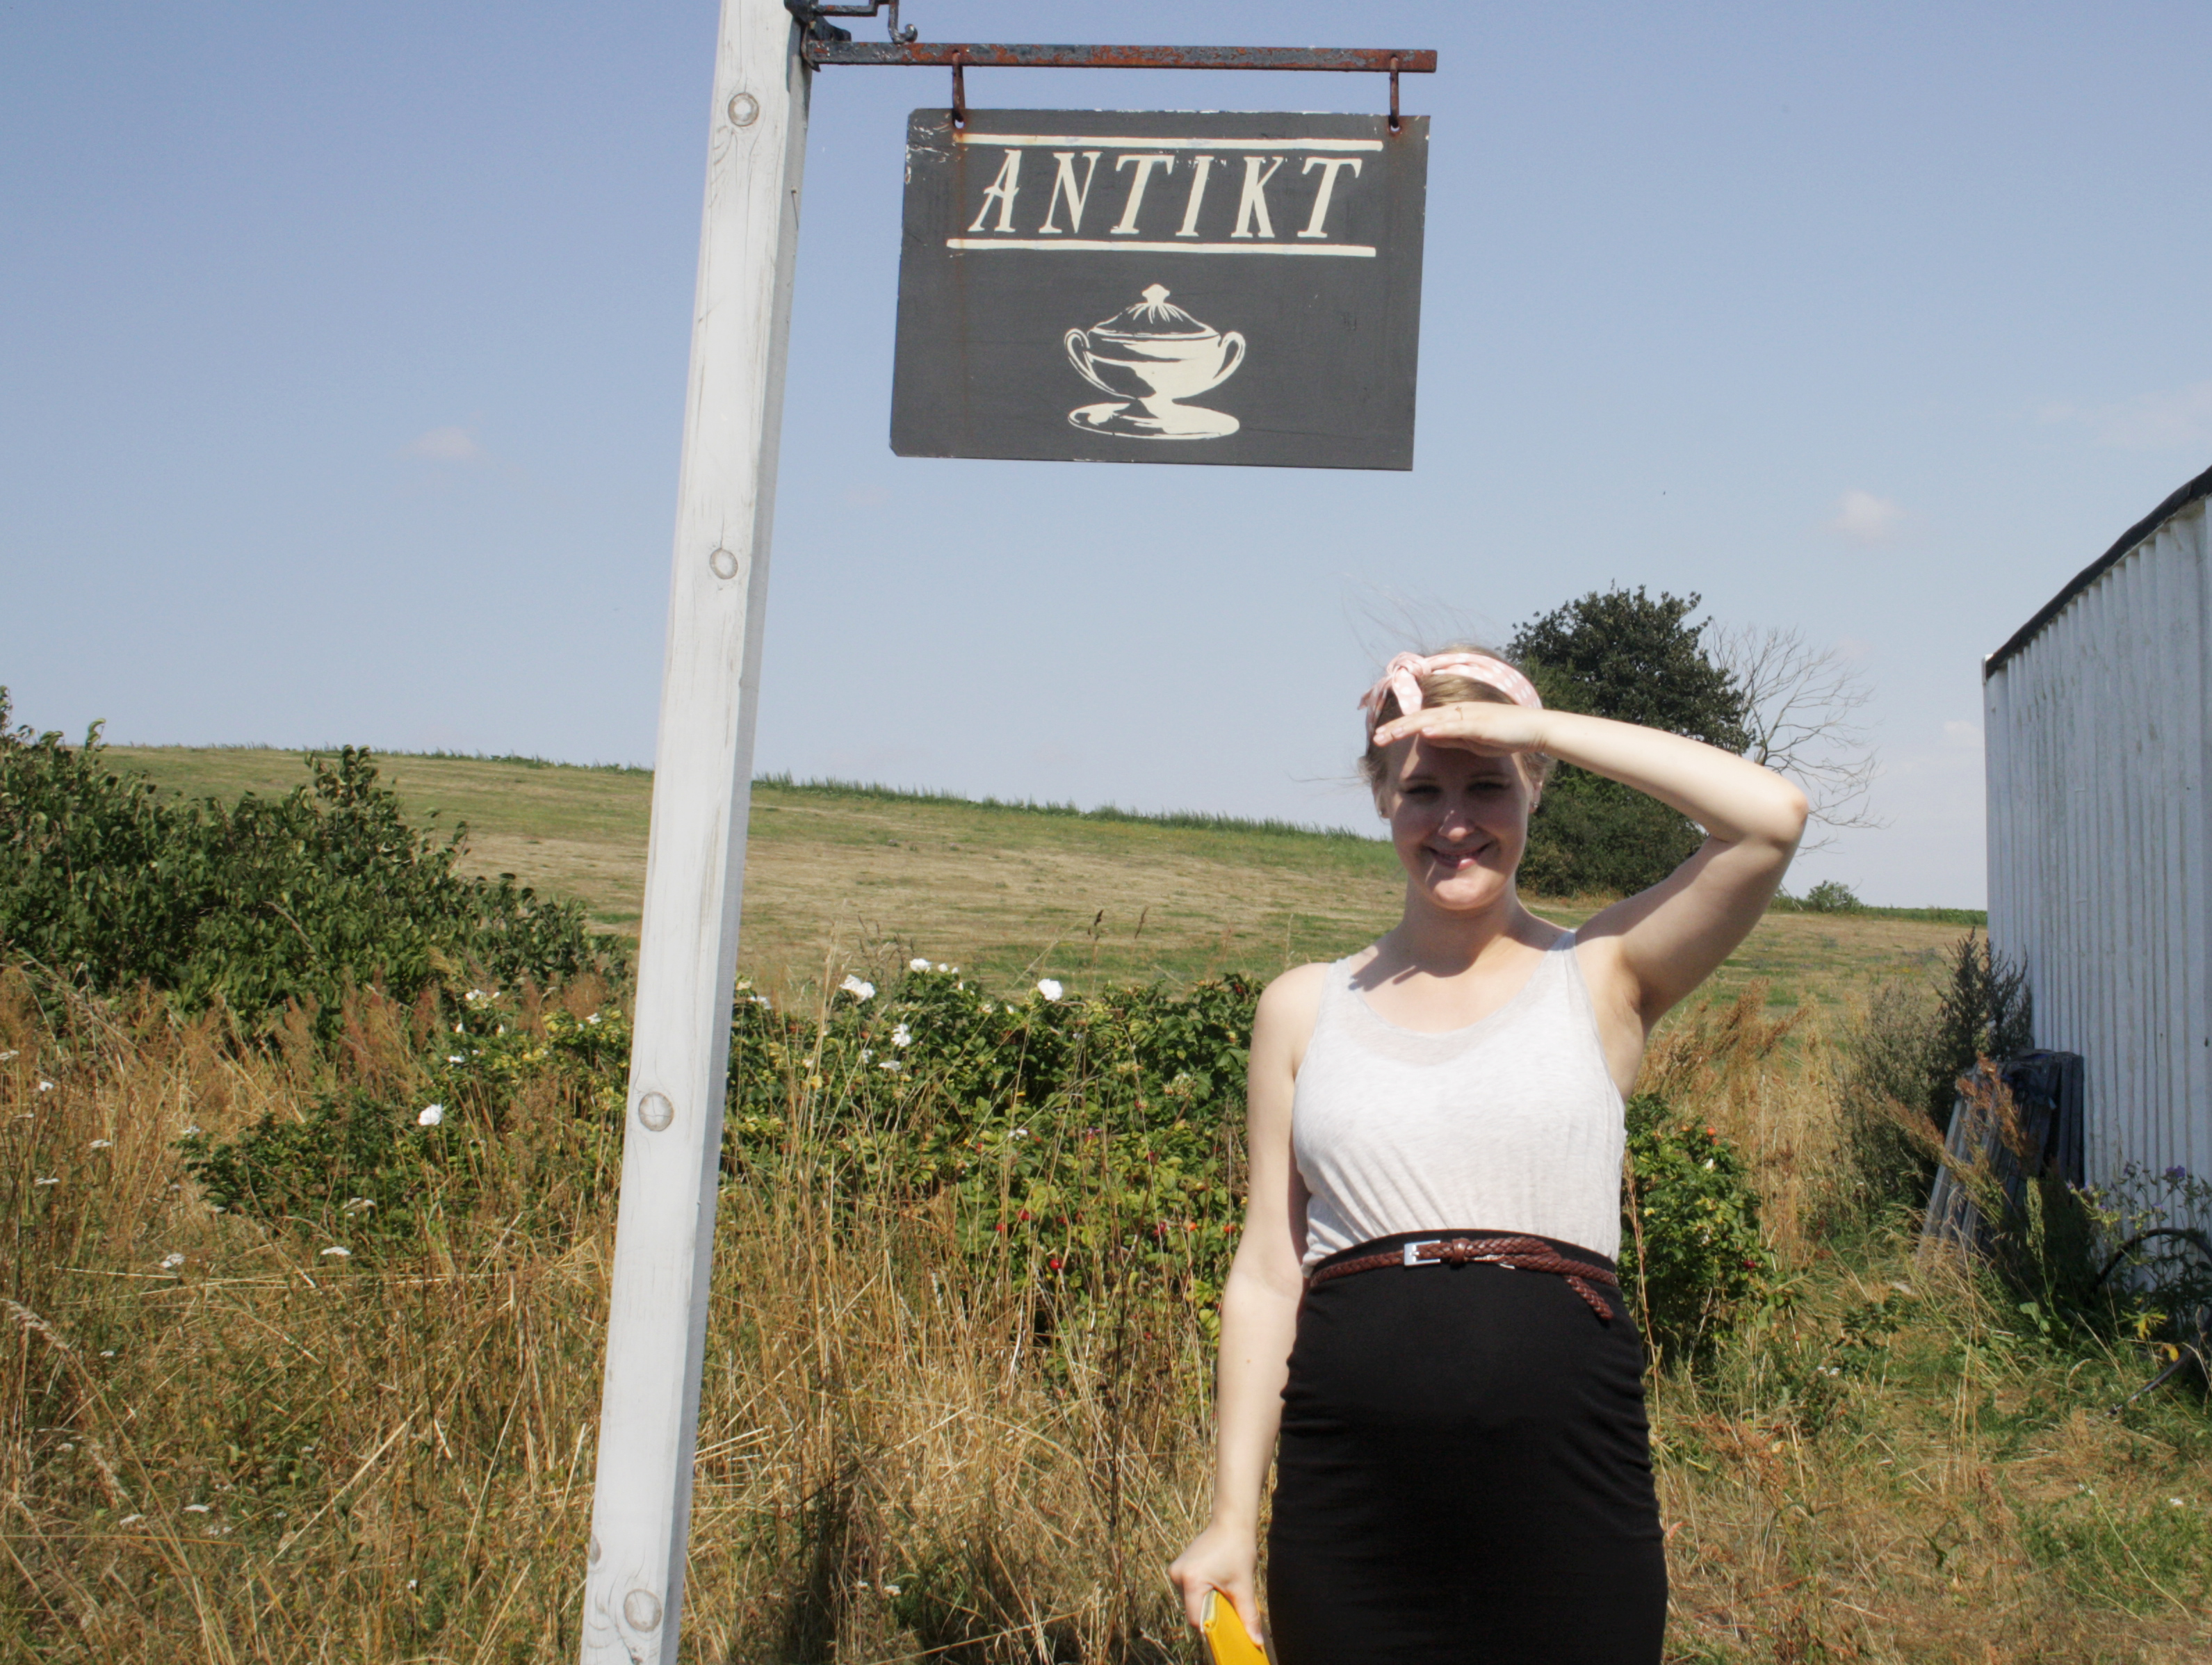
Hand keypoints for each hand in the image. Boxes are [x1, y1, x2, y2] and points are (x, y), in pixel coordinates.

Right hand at [1168, 1519, 1262, 1639]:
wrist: (1231, 1522)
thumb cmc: (1238, 1550)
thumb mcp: (1243, 1585)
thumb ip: (1248, 1614)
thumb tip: (1257, 1641)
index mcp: (1191, 1580)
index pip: (1196, 1619)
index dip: (1212, 1627)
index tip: (1227, 1625)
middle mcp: (1177, 1576)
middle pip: (1193, 1610)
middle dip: (1211, 1613)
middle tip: (1228, 1604)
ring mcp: (1175, 1571)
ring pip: (1191, 1601)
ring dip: (1206, 1602)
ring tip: (1223, 1589)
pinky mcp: (1178, 1567)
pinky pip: (1190, 1591)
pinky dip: (1202, 1593)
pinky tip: (1216, 1582)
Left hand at [1371, 700, 1549, 756]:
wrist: (1534, 729)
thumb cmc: (1505, 735)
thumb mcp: (1471, 740)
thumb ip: (1450, 738)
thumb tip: (1427, 737)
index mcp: (1454, 716)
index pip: (1421, 722)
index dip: (1400, 728)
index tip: (1381, 737)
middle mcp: (1458, 712)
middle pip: (1421, 719)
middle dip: (1397, 728)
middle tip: (1376, 738)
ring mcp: (1469, 716)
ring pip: (1433, 720)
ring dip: (1410, 726)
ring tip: (1391, 734)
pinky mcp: (1481, 724)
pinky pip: (1456, 726)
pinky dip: (1440, 729)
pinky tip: (1424, 733)